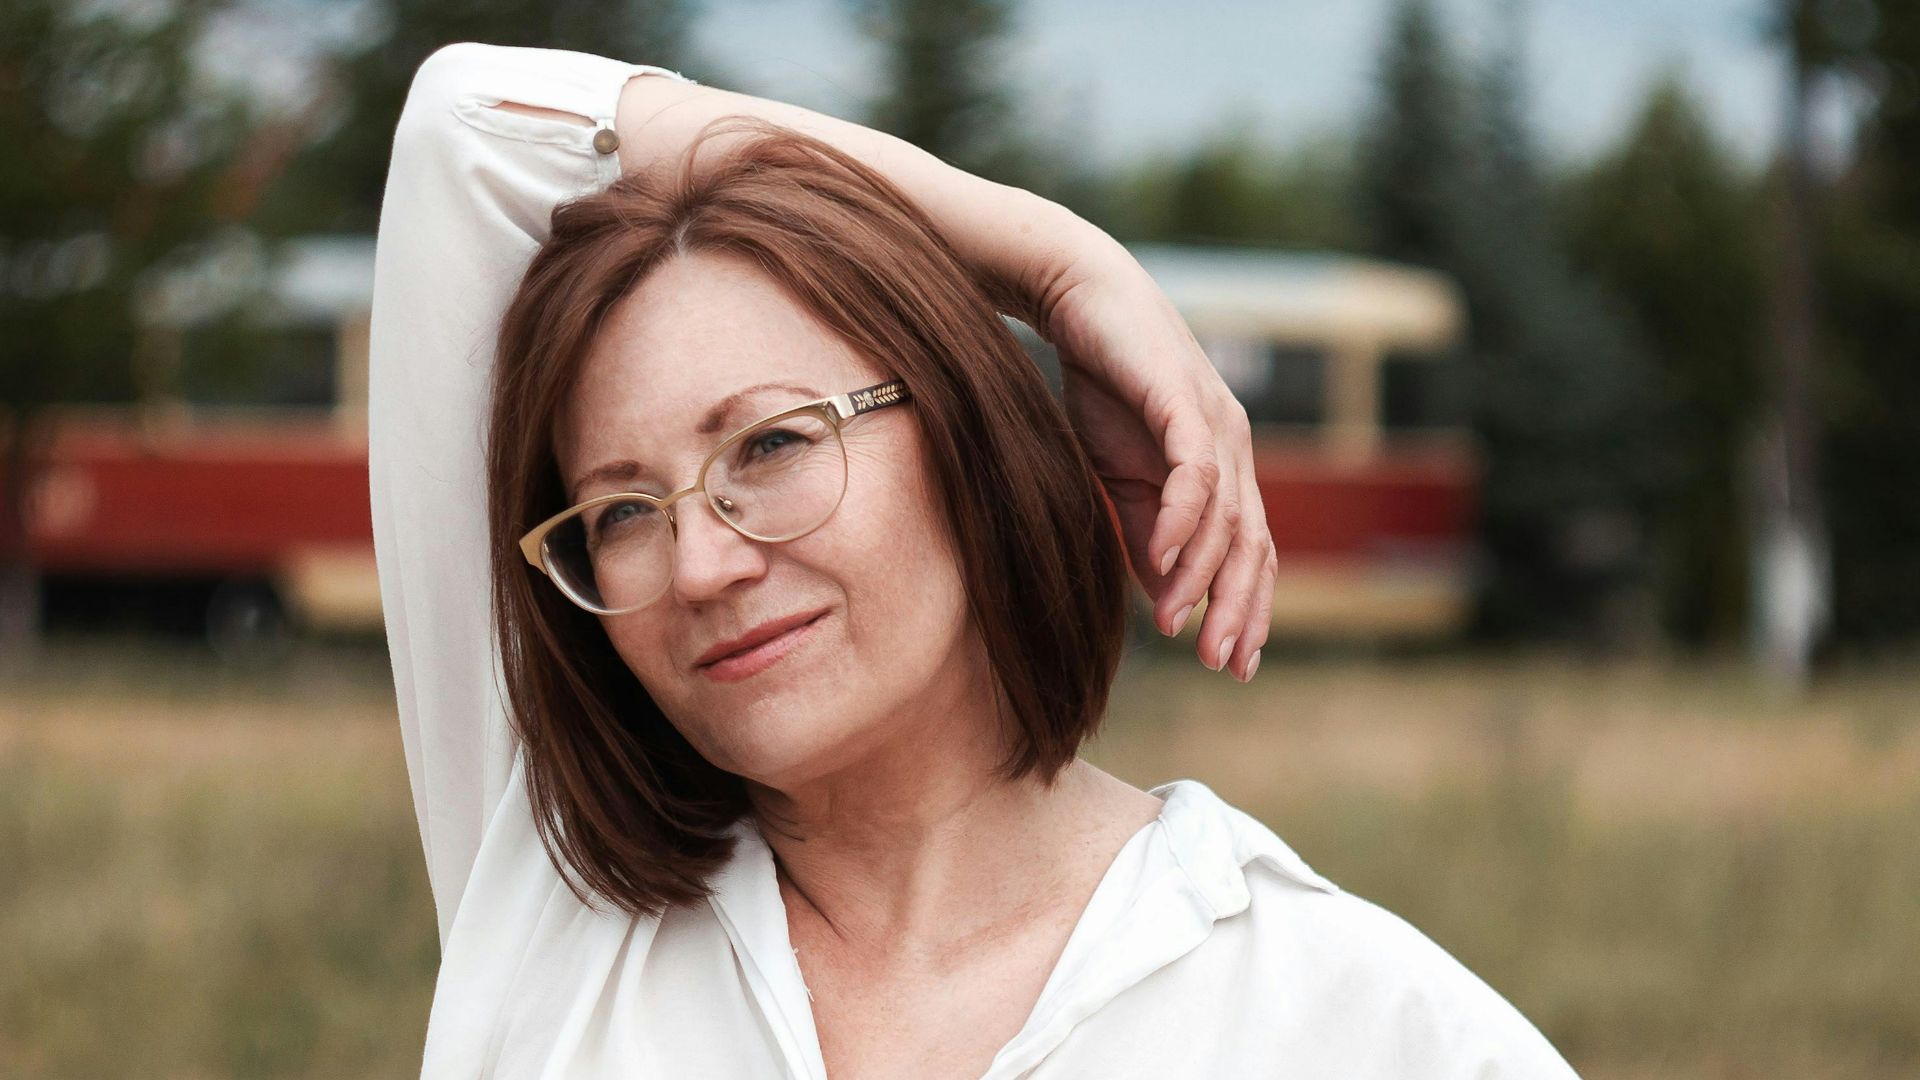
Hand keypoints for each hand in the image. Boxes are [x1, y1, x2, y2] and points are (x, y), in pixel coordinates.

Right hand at [1035, 239, 1275, 682]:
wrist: (1079, 298)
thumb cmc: (1102, 383)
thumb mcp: (1120, 476)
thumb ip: (1145, 534)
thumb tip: (1165, 600)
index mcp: (1223, 468)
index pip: (1250, 551)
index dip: (1247, 608)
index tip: (1235, 664)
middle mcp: (1233, 447)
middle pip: (1252, 544)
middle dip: (1240, 609)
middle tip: (1225, 665)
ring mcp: (1214, 422)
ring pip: (1226, 517)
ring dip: (1204, 576)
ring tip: (1180, 625)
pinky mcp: (1181, 400)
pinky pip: (1195, 472)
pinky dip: (1181, 520)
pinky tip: (1163, 560)